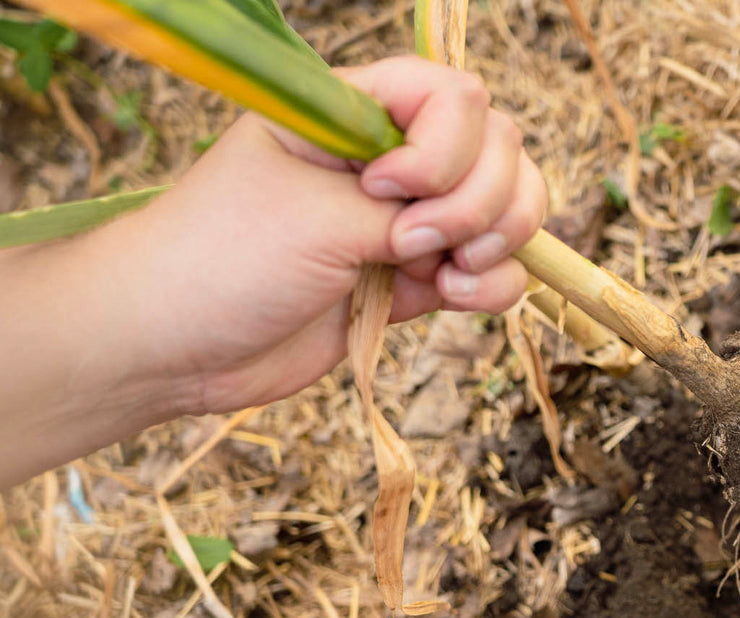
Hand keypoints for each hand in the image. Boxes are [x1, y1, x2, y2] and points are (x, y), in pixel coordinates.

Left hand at [113, 55, 547, 415]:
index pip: (453, 97)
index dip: (446, 146)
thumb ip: (410, 211)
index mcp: (353, 114)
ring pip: (509, 209)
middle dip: (480, 199)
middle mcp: (390, 159)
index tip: (385, 191)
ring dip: (499, 240)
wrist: (177, 345)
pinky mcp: (419, 281)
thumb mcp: (316, 216)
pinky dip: (495, 285)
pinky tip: (454, 300)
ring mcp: (410, 221)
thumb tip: (478, 235)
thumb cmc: (224, 259)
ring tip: (450, 277)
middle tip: (412, 243)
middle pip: (497, 148)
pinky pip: (495, 271)